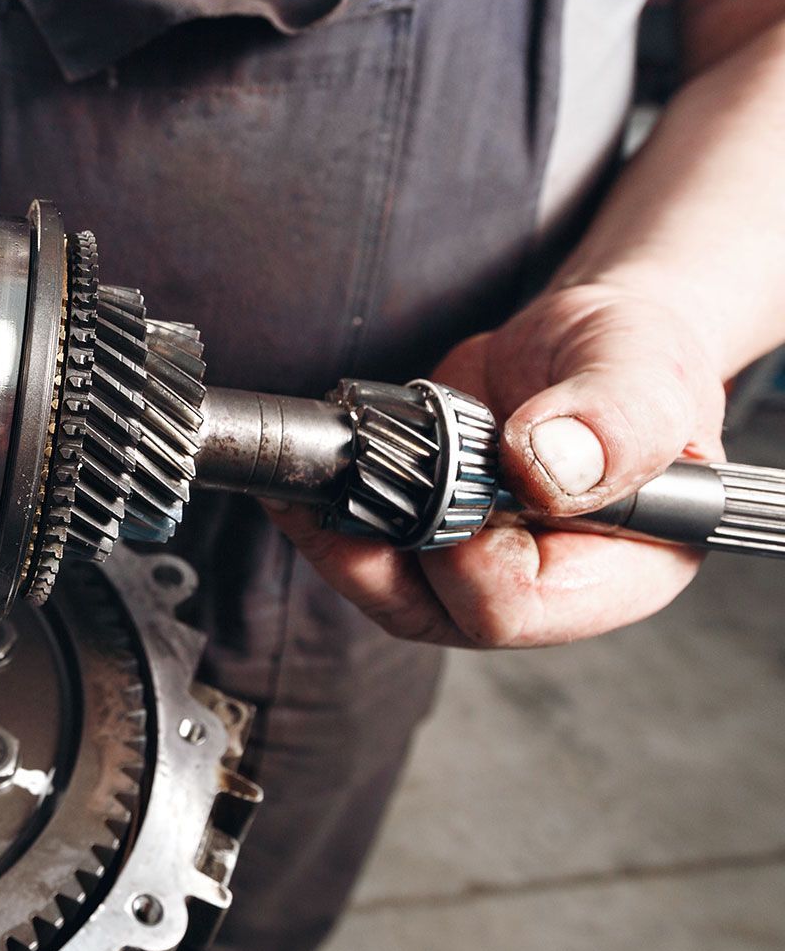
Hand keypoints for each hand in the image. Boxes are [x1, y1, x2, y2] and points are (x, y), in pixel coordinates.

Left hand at [268, 283, 727, 647]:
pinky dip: (331, 507)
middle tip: (338, 478)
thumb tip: (547, 464)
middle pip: (435, 609)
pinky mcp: (432, 533)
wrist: (593, 341)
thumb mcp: (645, 373)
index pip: (515, 607)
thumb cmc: (644, 361)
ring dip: (339, 530)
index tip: (441, 487)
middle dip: (374, 547)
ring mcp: (479, 564)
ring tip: (306, 473)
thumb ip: (613, 421)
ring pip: (387, 584)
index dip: (462, 559)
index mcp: (619, 574)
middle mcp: (542, 585)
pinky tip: (308, 468)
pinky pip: (369, 545)